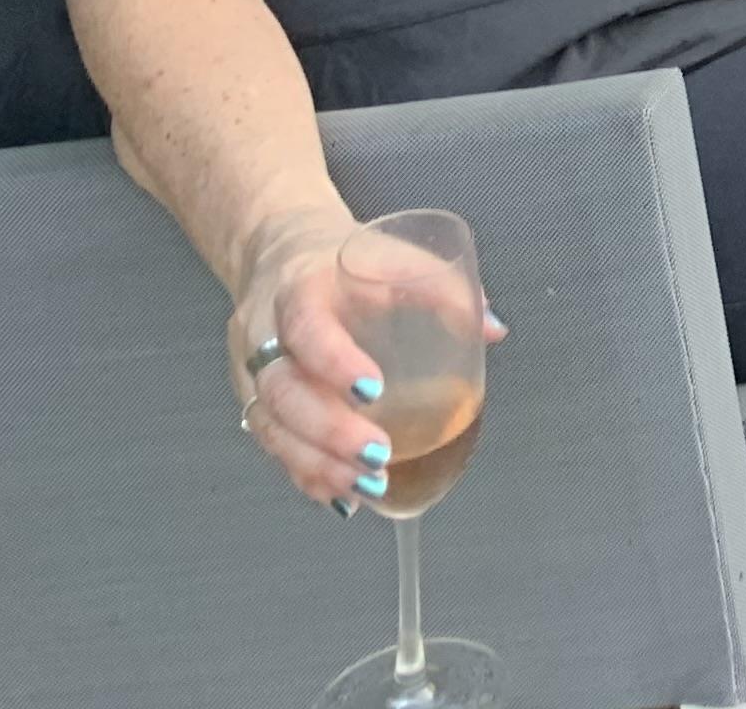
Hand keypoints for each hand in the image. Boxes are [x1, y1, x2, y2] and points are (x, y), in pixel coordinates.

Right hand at [228, 213, 501, 511]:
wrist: (280, 253)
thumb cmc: (344, 259)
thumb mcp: (395, 256)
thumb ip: (444, 288)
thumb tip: (494, 330)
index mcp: (300, 288)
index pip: (306, 327)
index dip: (335, 363)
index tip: (374, 391)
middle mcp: (264, 333)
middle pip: (281, 390)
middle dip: (328, 431)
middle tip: (378, 455)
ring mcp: (251, 370)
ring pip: (268, 425)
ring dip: (316, 463)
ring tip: (366, 485)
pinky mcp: (252, 398)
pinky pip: (269, 442)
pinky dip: (304, 471)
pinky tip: (338, 493)